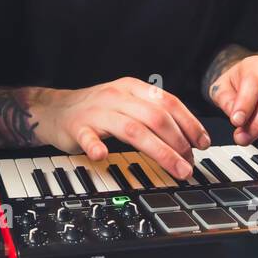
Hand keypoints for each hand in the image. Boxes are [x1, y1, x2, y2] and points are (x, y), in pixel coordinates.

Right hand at [30, 78, 209, 179]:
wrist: (55, 110)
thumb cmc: (96, 111)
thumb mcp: (127, 103)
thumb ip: (152, 116)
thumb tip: (186, 139)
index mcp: (132, 88)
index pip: (169, 103)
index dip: (190, 123)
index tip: (202, 143)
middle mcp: (117, 96)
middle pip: (156, 118)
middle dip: (179, 143)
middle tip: (189, 164)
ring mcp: (97, 112)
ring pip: (133, 129)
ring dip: (159, 151)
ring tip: (175, 169)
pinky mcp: (78, 127)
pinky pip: (89, 137)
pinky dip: (97, 146)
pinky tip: (103, 156)